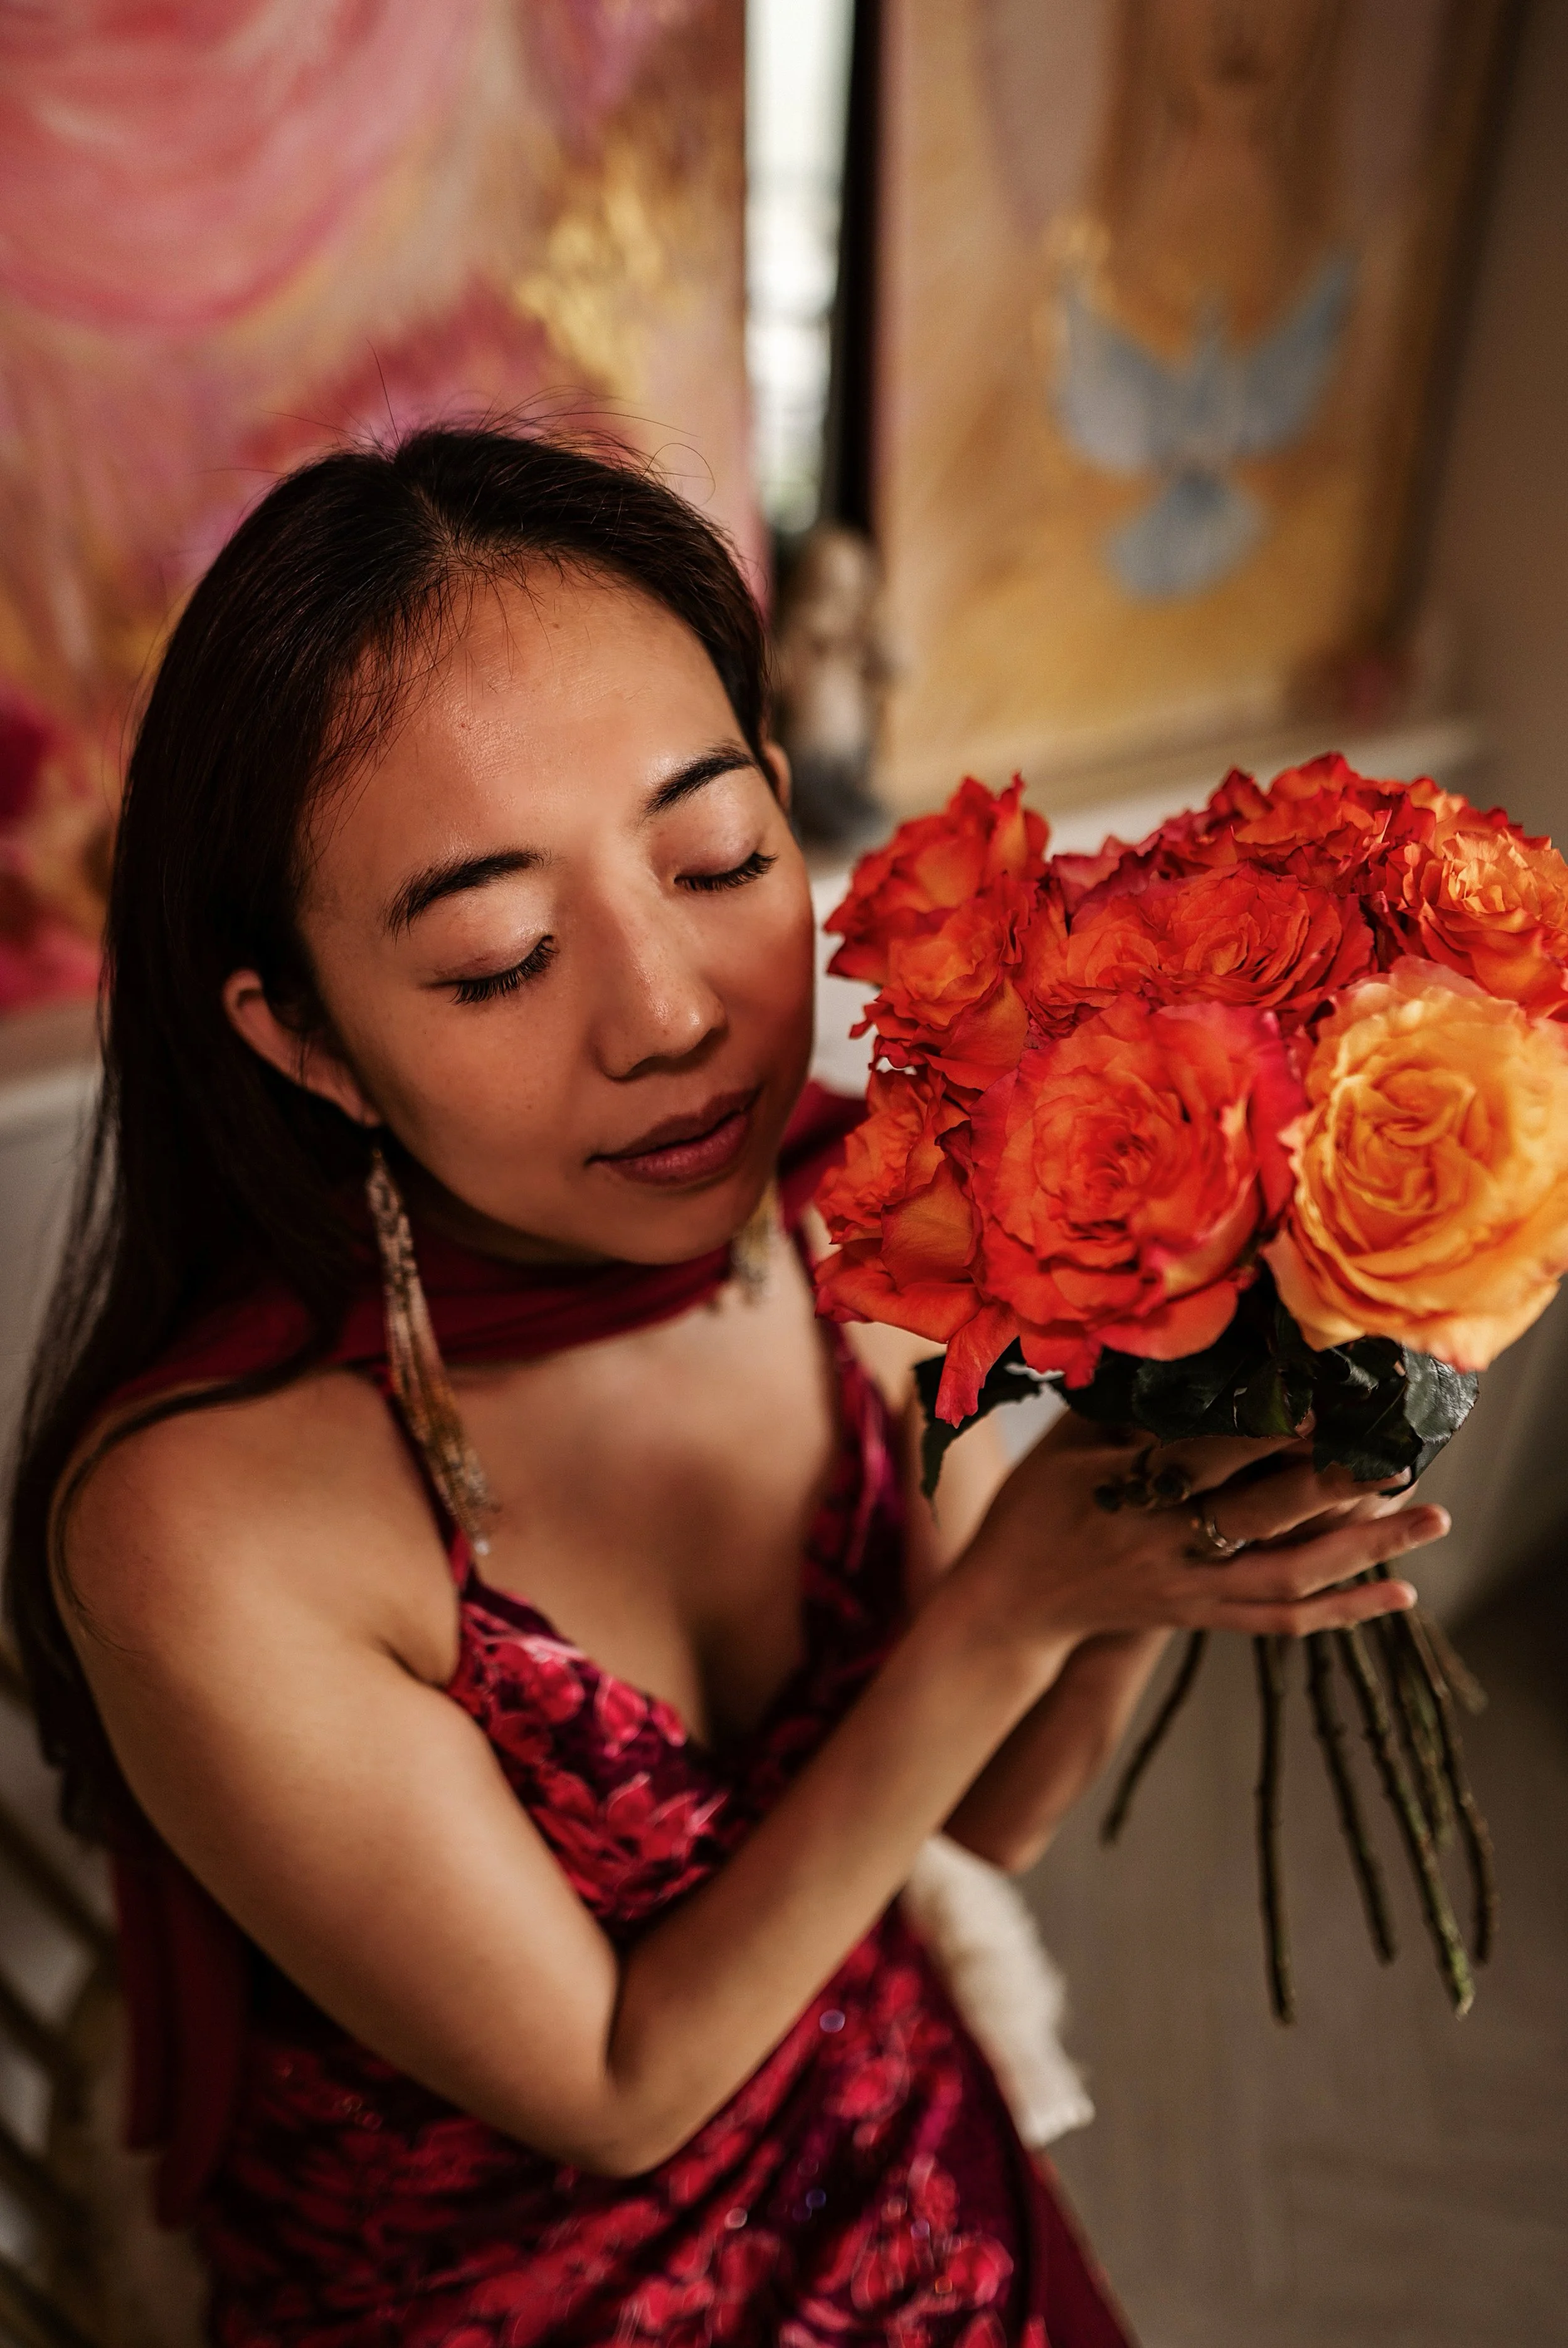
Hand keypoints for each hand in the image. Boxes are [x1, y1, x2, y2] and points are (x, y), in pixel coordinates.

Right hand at [957, 1416, 1444, 1658]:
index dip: (1269, 1431)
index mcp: (1125, 1494)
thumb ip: (1127, 1407)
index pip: (1209, 1458)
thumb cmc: (1034, 1507)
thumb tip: (1196, 1355)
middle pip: (1262, 1519)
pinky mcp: (1201, 1618)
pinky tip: (1400, 1593)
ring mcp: (1188, 1591)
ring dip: (1365, 1550)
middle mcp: (1164, 1546)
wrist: (1008, 1605)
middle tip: (1400, 1456)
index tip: (1327, 1401)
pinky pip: (1281, 1620)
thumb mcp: (1065, 1445)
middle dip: (1336, 1487)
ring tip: (1431, 1519)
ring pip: (1287, 1578)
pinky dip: (1344, 1610)